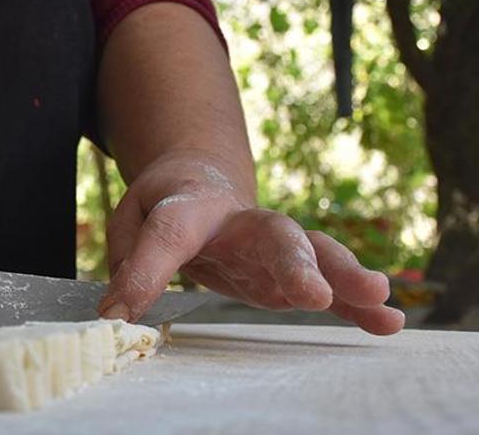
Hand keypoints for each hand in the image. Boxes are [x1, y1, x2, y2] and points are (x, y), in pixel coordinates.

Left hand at [98, 149, 404, 334]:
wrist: (203, 183)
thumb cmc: (164, 205)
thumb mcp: (131, 220)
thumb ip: (127, 261)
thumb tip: (118, 317)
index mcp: (188, 206)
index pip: (168, 234)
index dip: (143, 272)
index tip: (118, 312)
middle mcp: (240, 223)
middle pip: (271, 234)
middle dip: (295, 262)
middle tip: (313, 292)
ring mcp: (270, 247)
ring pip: (313, 253)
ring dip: (343, 276)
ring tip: (377, 296)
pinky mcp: (286, 272)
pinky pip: (326, 286)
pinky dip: (355, 304)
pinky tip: (386, 322)